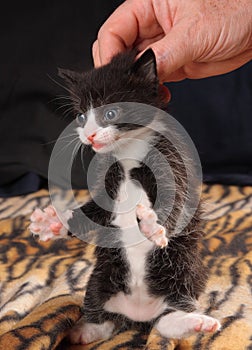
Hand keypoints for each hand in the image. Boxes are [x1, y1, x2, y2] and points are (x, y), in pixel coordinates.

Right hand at [93, 0, 251, 81]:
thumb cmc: (235, 9)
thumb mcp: (195, 31)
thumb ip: (164, 55)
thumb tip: (142, 74)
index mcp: (147, 6)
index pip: (113, 31)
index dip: (108, 55)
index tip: (111, 77)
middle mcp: (150, 26)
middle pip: (118, 52)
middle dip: (119, 73)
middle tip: (126, 90)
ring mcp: (159, 46)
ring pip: (133, 70)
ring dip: (136, 86)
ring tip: (144, 95)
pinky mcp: (170, 64)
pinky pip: (151, 80)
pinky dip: (151, 92)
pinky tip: (159, 96)